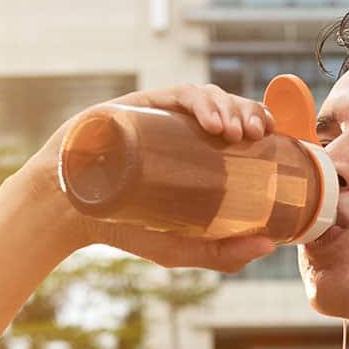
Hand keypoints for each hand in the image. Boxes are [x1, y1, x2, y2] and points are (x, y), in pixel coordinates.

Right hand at [23, 82, 281, 272]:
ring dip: (230, 107)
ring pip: (206, 96)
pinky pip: (177, 95)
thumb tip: (269, 246)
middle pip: (227, 107)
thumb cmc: (124, 229)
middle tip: (261, 135)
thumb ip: (222, 253)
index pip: (237, 127)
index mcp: (195, 153)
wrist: (69, 214)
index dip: (262, 125)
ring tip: (239, 133)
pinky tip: (214, 124)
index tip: (278, 140)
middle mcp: (180, 130)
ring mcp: (160, 116)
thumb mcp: (180, 248)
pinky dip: (202, 104)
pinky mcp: (139, 106)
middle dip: (250, 112)